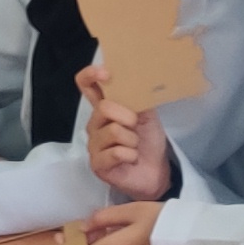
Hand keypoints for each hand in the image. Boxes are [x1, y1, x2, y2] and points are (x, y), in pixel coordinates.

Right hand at [74, 69, 172, 200]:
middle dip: (128, 117)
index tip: (107, 74)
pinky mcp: (97, 164)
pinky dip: (131, 155)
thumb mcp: (147, 113)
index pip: (86, 85)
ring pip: (113, 131)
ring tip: (134, 147)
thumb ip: (137, 97)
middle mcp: (95, 124)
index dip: (91, 75)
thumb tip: (136, 78)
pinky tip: (132, 159)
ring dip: (132, 140)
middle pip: (104, 108)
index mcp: (105, 108)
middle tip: (136, 127)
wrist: (157, 170)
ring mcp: (94, 145)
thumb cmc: (149, 141)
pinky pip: (115, 152)